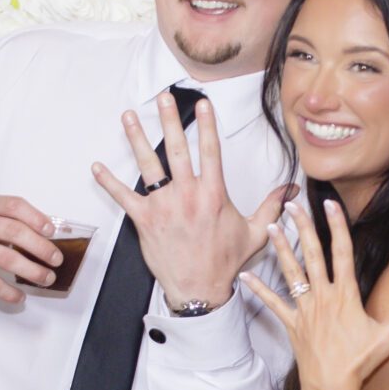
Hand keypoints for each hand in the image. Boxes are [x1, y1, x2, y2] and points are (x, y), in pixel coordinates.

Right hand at [0, 193, 60, 305]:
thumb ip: (13, 221)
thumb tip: (54, 231)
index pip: (14, 205)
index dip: (36, 217)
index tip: (52, 231)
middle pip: (15, 232)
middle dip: (41, 247)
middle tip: (56, 259)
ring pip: (7, 258)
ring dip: (32, 271)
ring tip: (47, 278)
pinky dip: (9, 292)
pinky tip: (21, 296)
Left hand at [90, 90, 292, 308]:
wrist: (200, 291)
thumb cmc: (225, 262)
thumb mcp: (256, 232)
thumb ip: (272, 206)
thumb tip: (291, 190)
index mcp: (213, 195)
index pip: (210, 151)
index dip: (206, 125)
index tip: (202, 105)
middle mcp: (188, 196)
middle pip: (177, 149)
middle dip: (169, 120)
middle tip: (163, 98)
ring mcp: (164, 207)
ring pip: (148, 166)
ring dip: (136, 139)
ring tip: (128, 117)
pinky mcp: (145, 221)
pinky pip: (123, 197)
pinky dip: (108, 182)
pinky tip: (97, 167)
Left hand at [236, 200, 388, 389]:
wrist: (332, 387)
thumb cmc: (360, 362)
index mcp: (346, 294)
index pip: (343, 252)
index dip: (337, 226)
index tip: (331, 204)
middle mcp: (323, 296)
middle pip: (312, 254)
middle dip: (303, 226)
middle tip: (291, 204)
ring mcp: (305, 309)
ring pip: (291, 272)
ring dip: (281, 248)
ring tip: (272, 226)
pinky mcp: (293, 324)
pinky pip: (273, 303)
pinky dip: (259, 289)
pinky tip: (244, 275)